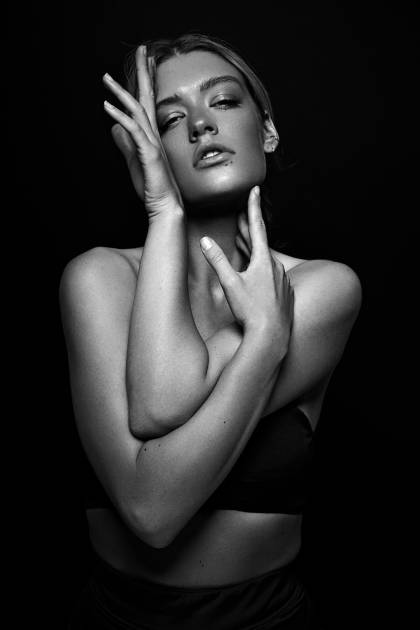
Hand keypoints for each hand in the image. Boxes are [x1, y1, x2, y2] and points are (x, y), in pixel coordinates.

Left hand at [102, 46, 182, 220]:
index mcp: (153, 135)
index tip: (146, 61)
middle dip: (143, 72)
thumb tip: (114, 128)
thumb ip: (126, 143)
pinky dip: (119, 116)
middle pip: (147, 97)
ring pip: (137, 110)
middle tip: (142, 50)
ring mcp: (152, 142)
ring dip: (121, 92)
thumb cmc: (153, 187)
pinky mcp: (149, 153)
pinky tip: (106, 106)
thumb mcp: (135, 161)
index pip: (149, 102)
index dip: (148, 80)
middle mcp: (154, 134)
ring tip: (106, 79)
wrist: (166, 206)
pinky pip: (133, 129)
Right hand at [200, 186, 293, 348]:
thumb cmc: (250, 312)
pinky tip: (257, 280)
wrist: (271, 337)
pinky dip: (264, 273)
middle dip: (249, 232)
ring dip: (255, 254)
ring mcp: (283, 281)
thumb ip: (217, 261)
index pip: (257, 227)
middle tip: (241, 218)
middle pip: (261, 244)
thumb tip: (205, 241)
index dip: (254, 207)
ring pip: (267, 262)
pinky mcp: (286, 295)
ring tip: (245, 248)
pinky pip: (274, 278)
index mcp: (264, 261)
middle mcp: (277, 268)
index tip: (255, 190)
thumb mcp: (230, 284)